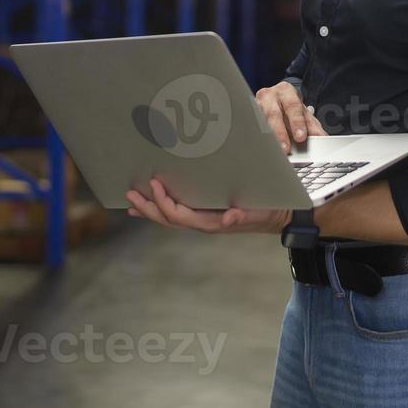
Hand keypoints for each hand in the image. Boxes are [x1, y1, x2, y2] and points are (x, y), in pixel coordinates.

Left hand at [126, 178, 291, 235]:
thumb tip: (228, 218)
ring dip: (149, 209)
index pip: (180, 215)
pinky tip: (149, 203)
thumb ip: (243, 215)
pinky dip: (161, 208)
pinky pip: (178, 213)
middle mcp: (202, 223)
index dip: (164, 202)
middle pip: (168, 219)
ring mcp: (202, 220)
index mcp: (212, 222)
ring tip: (131, 200)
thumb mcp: (258, 212)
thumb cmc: (267, 211)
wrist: (278, 216)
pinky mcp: (204, 214)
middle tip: (130, 194)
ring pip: (169, 218)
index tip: (154, 184)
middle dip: (148, 208)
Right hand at [255, 80, 325, 152]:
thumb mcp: (303, 113)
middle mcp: (269, 95)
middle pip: (273, 114)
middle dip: (280, 133)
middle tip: (286, 148)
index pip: (292, 106)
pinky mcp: (247, 113)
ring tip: (274, 151)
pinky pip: (251, 125)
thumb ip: (313, 126)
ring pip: (260, 121)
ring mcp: (256, 103)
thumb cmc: (289, 106)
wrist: (276, 97)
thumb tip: (322, 139)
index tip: (301, 137)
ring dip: (268, 137)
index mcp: (286, 91)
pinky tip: (261, 146)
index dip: (297, 122)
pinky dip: (257, 137)